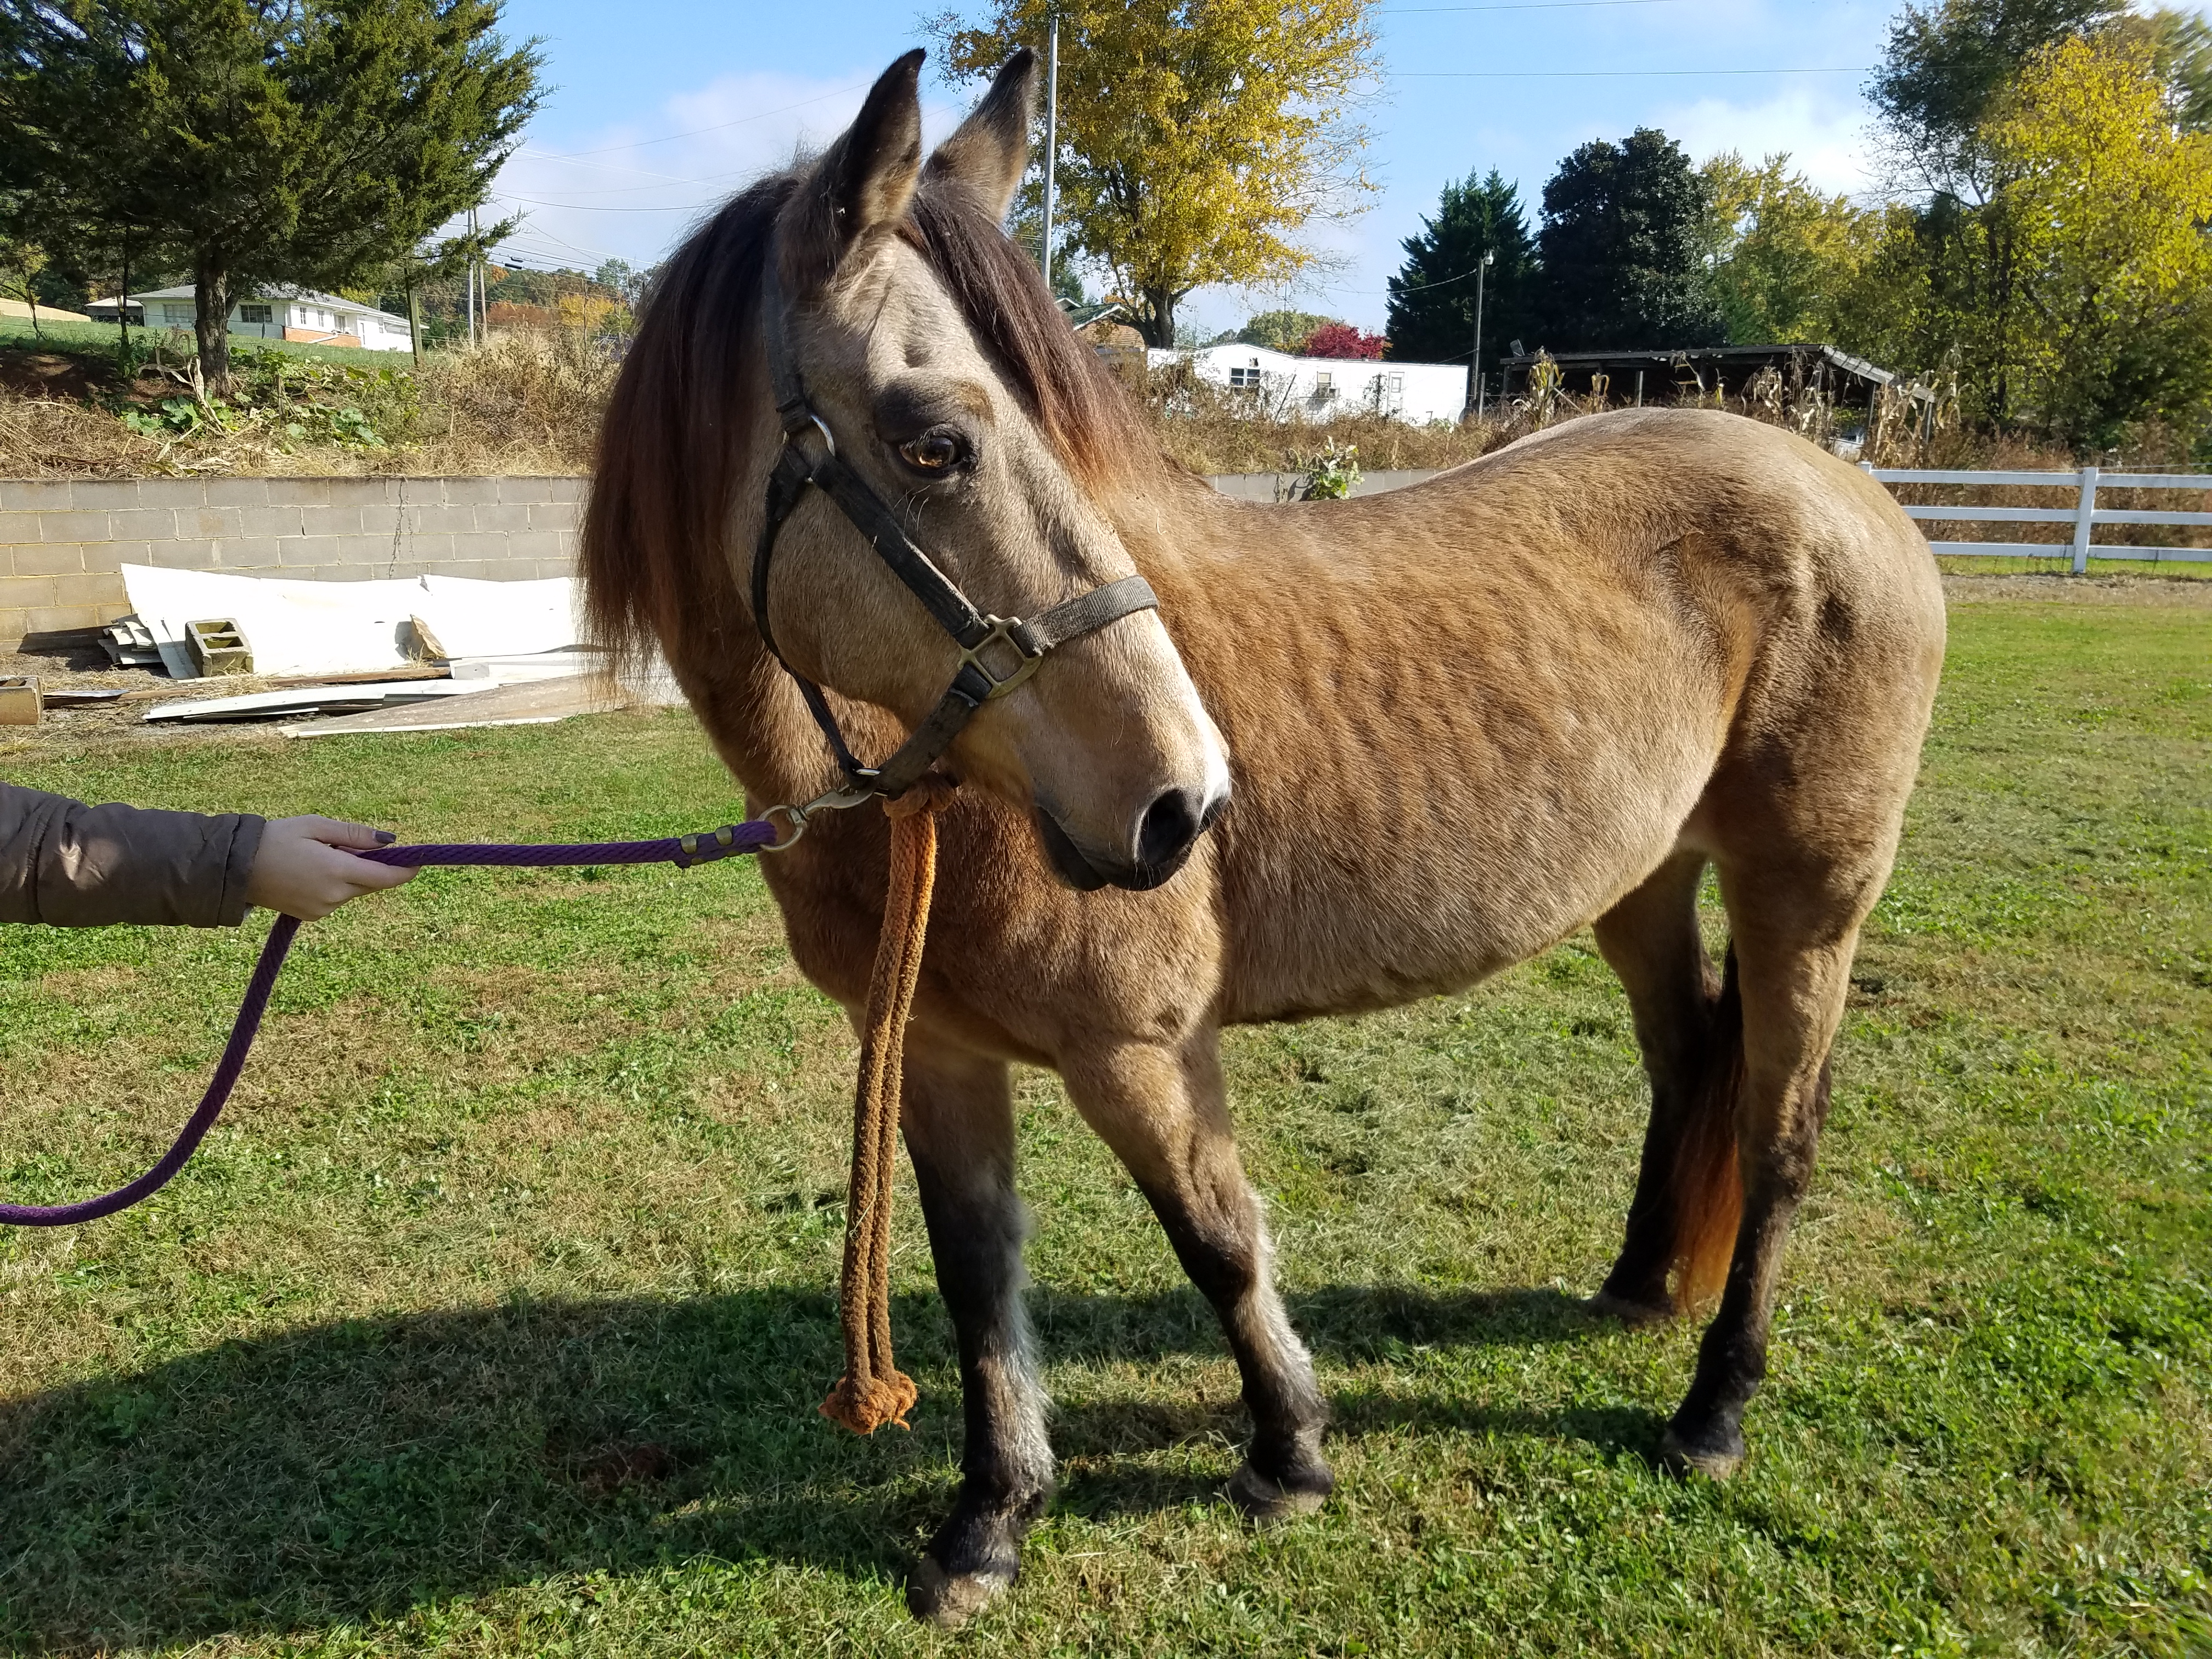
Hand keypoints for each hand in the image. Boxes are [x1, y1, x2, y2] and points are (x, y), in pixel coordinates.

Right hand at [244, 816, 415, 920]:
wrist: (235, 868)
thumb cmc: (276, 839)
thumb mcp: (316, 826)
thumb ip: (354, 835)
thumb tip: (390, 840)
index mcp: (337, 871)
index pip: (385, 878)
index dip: (405, 871)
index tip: (419, 861)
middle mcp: (334, 895)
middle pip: (371, 884)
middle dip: (371, 867)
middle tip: (346, 845)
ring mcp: (323, 909)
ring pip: (353, 891)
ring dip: (349, 875)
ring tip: (318, 856)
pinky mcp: (312, 916)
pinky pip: (336, 899)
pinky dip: (334, 885)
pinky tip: (310, 872)